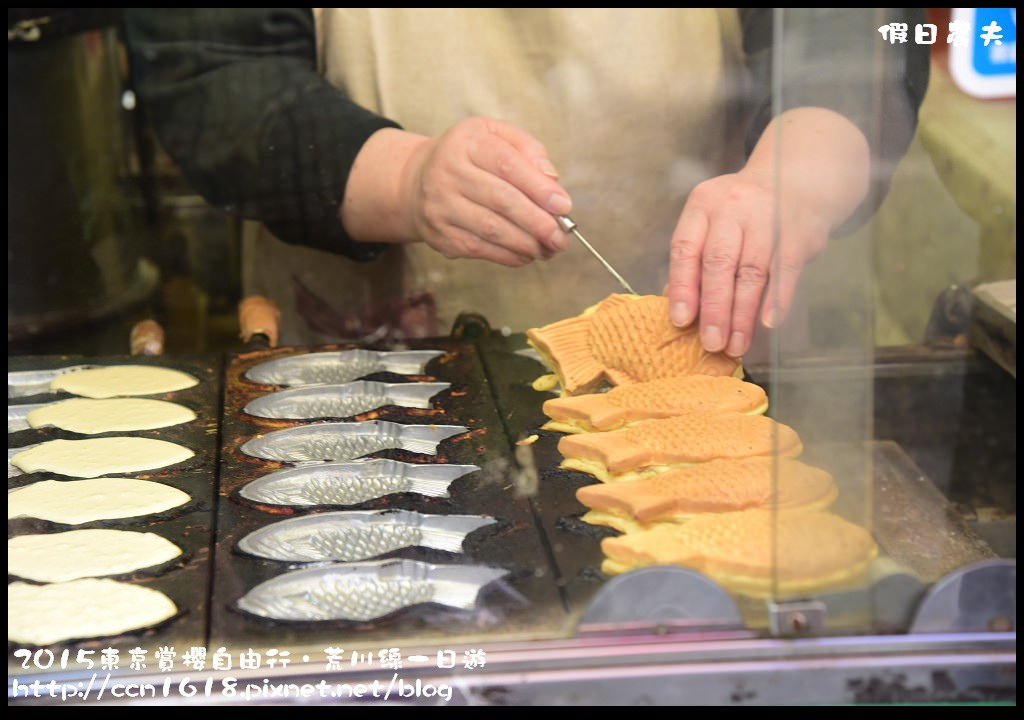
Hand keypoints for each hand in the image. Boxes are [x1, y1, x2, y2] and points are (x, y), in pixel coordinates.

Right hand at [341, 117, 572, 266]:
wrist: (416, 182)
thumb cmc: (468, 157)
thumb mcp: (495, 135)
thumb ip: (527, 149)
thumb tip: (552, 179)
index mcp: (467, 142)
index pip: (507, 164)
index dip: (539, 188)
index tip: (564, 206)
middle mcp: (447, 173)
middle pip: (501, 200)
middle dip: (537, 222)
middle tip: (561, 237)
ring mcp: (440, 206)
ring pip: (491, 229)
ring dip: (527, 243)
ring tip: (550, 248)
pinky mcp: (440, 235)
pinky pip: (480, 249)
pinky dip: (509, 256)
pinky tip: (526, 254)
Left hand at [666, 169, 830, 357]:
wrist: (795, 179)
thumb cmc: (743, 214)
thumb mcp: (712, 222)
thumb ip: (695, 260)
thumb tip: (679, 308)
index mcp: (702, 205)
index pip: (686, 249)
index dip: (682, 287)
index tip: (681, 320)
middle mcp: (732, 208)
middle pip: (718, 264)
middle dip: (714, 309)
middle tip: (711, 342)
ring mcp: (767, 218)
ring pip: (751, 272)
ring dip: (742, 314)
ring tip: (736, 344)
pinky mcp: (797, 232)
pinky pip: (785, 270)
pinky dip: (776, 299)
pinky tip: (768, 323)